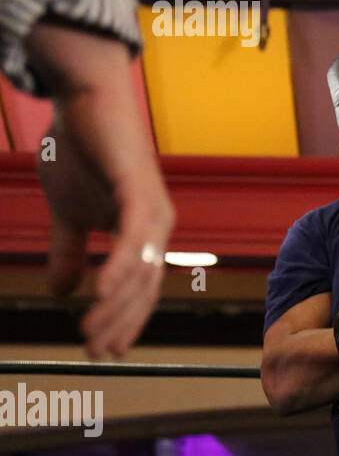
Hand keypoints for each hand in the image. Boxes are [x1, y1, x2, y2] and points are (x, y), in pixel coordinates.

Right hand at [28, 22, 173, 358]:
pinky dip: (121, 266)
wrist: (83, 102)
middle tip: (96, 353)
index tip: (102, 352)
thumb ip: (70, 252)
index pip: (139, 289)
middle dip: (121, 323)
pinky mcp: (140, 189)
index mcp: (144, 232)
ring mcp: (153, 208)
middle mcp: (157, 225)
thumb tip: (64, 292)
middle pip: (145, 288)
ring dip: (117, 306)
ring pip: (141, 269)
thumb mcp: (68, 213)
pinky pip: (134, 236)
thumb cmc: (80, 152)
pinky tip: (102, 293)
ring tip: (94, 333)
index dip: (123, 322)